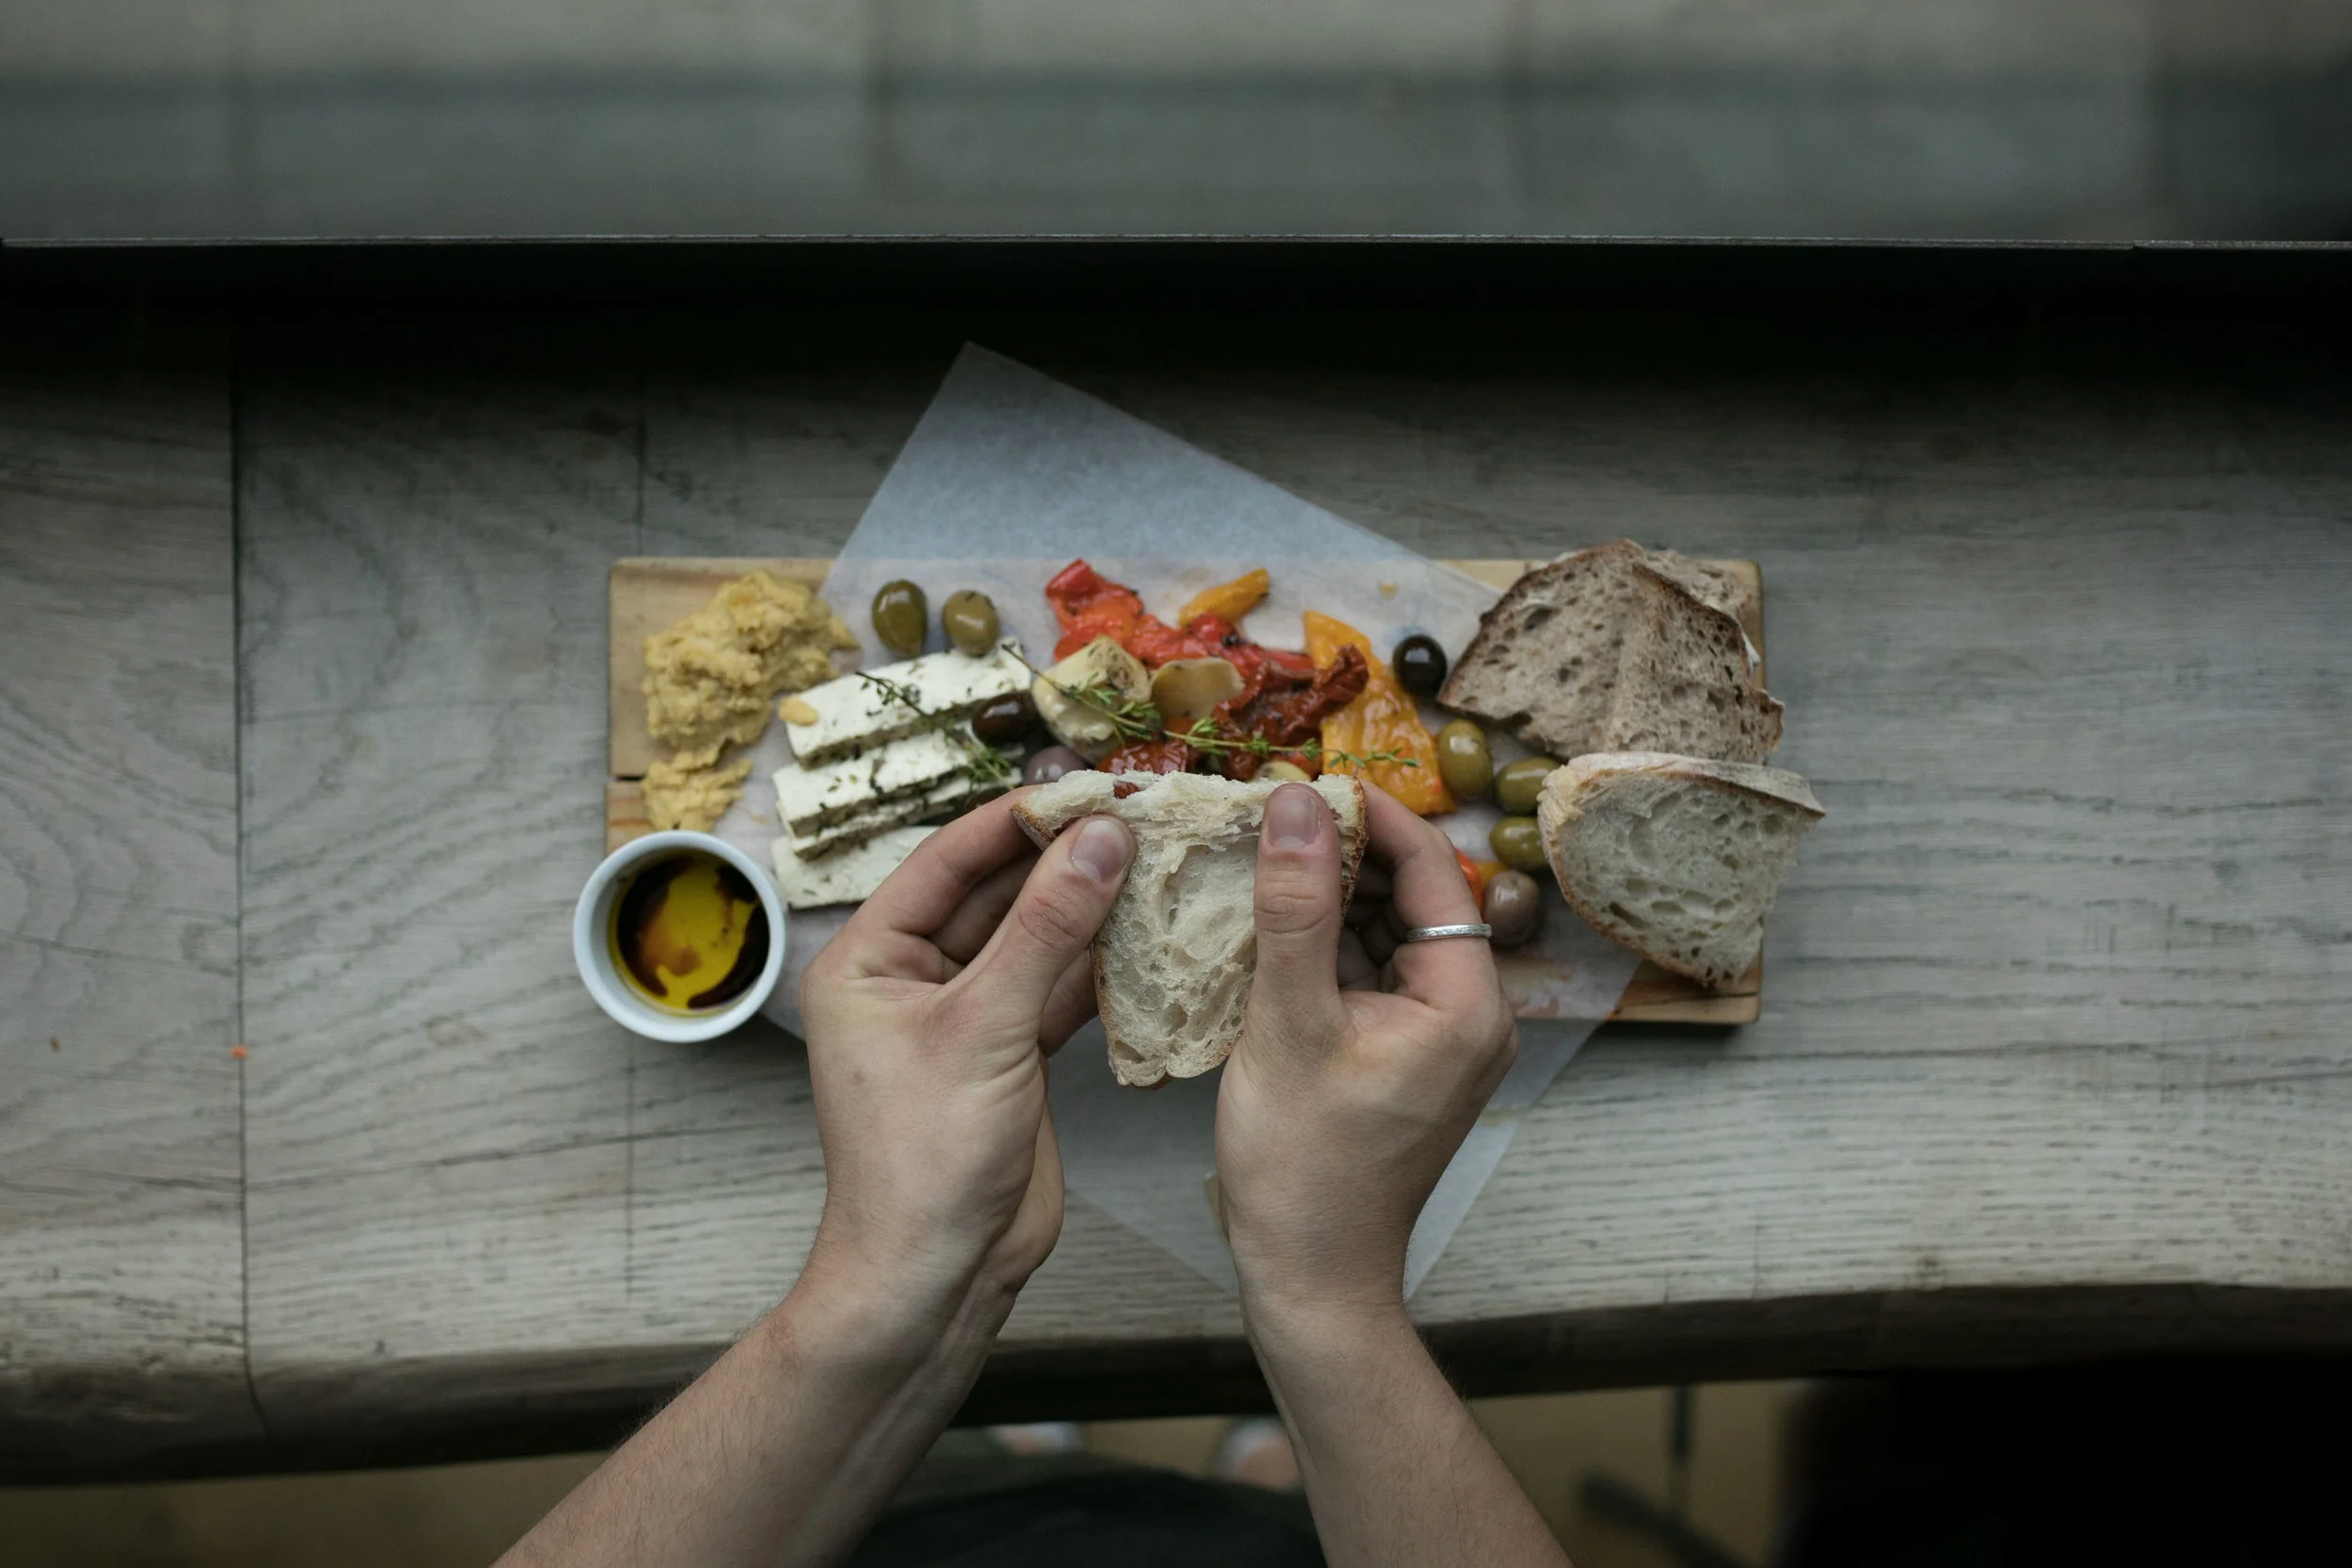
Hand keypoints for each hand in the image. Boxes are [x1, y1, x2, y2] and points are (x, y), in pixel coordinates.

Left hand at [798, 792, 1133, 1309]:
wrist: (933, 1277)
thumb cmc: (921, 1159)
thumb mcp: (985, 1028)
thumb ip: (1046, 928)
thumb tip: (1099, 839)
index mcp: (867, 961)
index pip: (945, 862)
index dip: (1015, 820)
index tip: (1082, 784)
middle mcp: (909, 982)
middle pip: (994, 895)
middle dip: (1062, 859)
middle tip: (1135, 814)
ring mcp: (963, 1020)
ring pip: (1033, 942)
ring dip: (1089, 908)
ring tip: (1156, 859)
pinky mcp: (1009, 1058)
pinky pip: (1057, 991)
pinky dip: (1101, 967)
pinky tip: (1150, 934)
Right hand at [1216, 781, 1517, 1315]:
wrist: (1311, 1276)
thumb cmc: (1305, 1164)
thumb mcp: (1289, 1021)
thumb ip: (1294, 907)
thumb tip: (1294, 802)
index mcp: (1468, 1003)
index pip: (1431, 869)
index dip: (1370, 814)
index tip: (1301, 780)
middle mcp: (1470, 1014)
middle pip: (1411, 897)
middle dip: (1341, 854)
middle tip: (1265, 813)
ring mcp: (1437, 1039)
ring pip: (1385, 934)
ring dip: (1326, 897)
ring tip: (1255, 858)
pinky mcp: (1402, 1058)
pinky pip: (1369, 976)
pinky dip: (1322, 947)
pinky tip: (1264, 925)